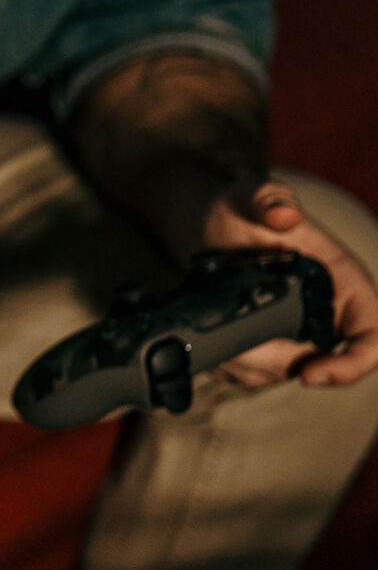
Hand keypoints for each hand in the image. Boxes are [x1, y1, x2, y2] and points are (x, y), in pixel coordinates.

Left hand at [196, 178, 377, 388]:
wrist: (208, 224)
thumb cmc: (241, 206)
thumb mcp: (252, 194)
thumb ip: (269, 199)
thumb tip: (285, 214)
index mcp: (344, 281)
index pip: (371, 336)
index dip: (353, 364)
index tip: (311, 375)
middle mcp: (327, 312)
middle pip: (316, 363)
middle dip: (271, 364)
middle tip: (231, 351)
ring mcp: (297, 332)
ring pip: (280, 372)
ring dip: (245, 367)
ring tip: (215, 344)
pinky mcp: (267, 343)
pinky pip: (255, 371)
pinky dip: (230, 366)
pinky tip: (210, 348)